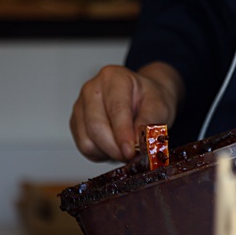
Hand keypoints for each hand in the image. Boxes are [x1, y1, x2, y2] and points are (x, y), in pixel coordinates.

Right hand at [69, 62, 183, 162]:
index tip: (130, 151)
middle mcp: (92, 89)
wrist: (142, 99)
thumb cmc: (149, 99)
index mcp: (113, 77)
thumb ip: (149, 122)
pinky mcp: (76, 123)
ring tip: (126, 149)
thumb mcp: (159, 106)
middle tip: (132, 157)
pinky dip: (101, 154)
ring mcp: (80, 106)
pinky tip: (114, 147)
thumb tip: (137, 141)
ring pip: (88, 141)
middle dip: (115, 148)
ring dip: (108, 152)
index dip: (122, 134)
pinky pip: (85, 147)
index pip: (115, 109)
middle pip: (96, 126)